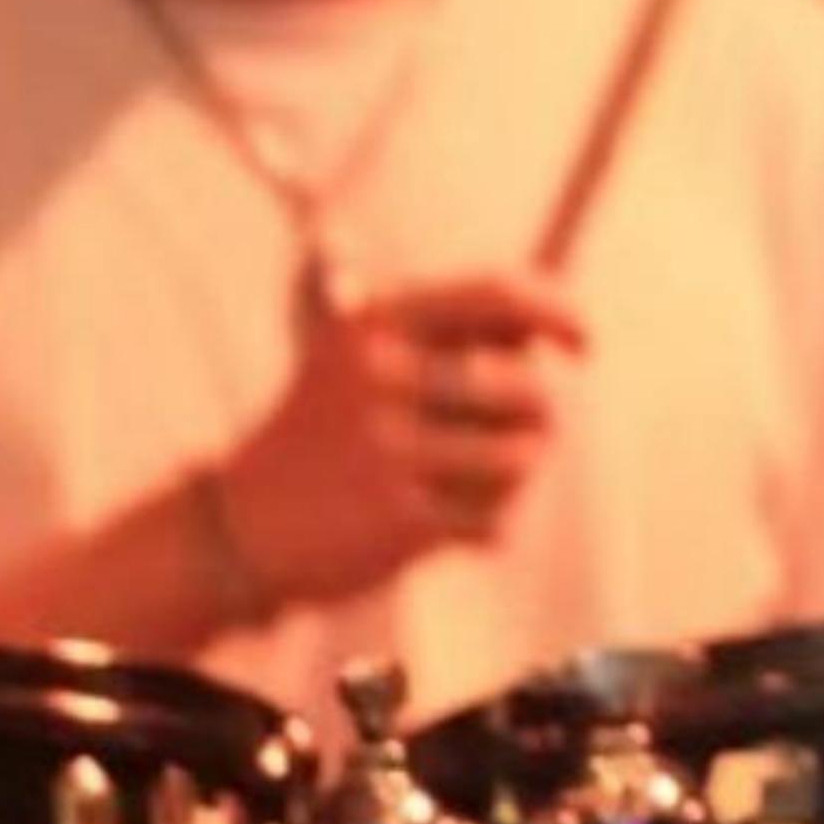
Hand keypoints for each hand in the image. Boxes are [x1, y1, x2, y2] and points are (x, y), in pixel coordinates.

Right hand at [211, 271, 587, 608]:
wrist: (238, 528)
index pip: (498, 295)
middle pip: (530, 389)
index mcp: (376, 324)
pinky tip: (446, 528)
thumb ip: (449, 333)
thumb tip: (546, 328)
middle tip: (505, 441)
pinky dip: (488, 528)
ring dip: (512, 480)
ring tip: (465, 487)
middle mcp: (381, 377)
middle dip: (534, 422)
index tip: (585, 344)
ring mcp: (390, 448)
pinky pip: (499, 519)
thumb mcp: (361, 361)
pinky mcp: (400, 518)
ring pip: (524, 458)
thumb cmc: (323, 436)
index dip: (560, 313)